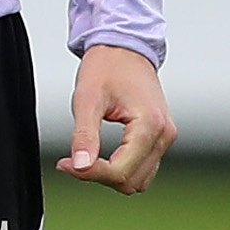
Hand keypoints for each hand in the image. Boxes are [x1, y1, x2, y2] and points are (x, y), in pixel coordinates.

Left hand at [58, 43, 174, 193]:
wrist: (124, 48)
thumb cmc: (106, 67)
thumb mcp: (87, 100)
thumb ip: (84, 136)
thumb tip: (79, 166)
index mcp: (150, 125)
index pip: (120, 171)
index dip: (89, 173)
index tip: (65, 163)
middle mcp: (164, 135)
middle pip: (131, 181)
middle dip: (99, 176)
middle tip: (71, 160)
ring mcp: (165, 137)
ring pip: (139, 179)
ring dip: (110, 175)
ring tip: (85, 156)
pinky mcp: (159, 137)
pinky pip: (141, 167)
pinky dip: (120, 168)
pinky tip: (98, 154)